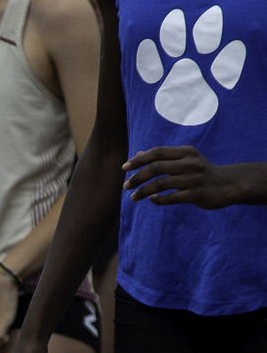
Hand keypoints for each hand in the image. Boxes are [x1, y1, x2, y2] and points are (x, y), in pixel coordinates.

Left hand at [123, 144, 242, 206]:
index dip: (139, 159)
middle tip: (125, 185)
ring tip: (133, 197)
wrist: (228, 185)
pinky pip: (172, 197)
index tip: (124, 167)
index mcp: (186, 152)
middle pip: (156, 167)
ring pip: (161, 184)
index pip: (157, 152)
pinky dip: (158, 200)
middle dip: (137, 177)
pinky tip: (151, 200)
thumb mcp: (185, 160)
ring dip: (144, 191)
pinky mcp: (197, 194)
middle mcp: (191, 163)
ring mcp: (194, 179)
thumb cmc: (201, 171)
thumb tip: (138, 155)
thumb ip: (163, 158)